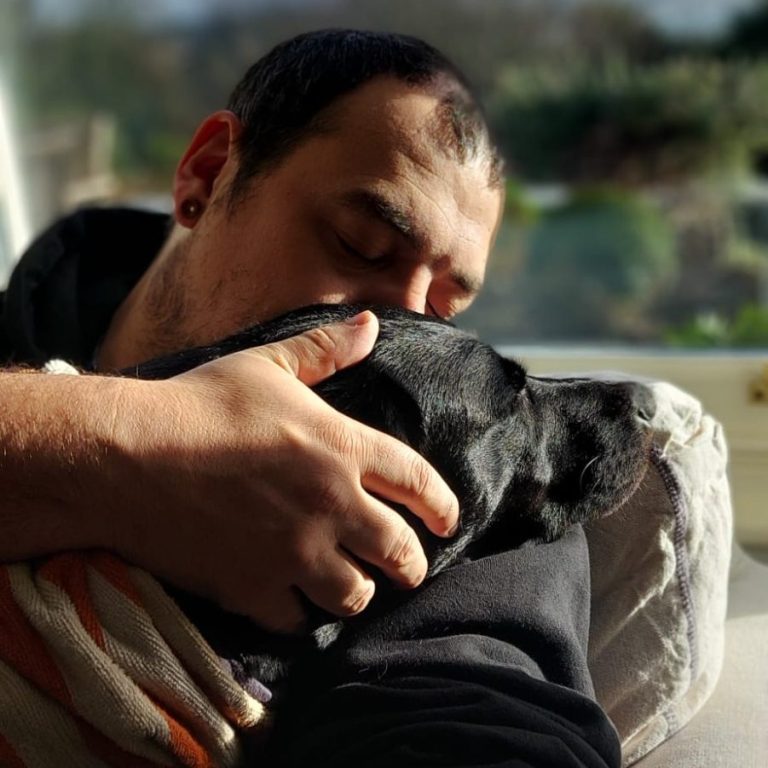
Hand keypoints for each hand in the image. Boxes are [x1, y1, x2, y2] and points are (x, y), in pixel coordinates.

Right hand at [107, 311, 458, 631]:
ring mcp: (294, 552)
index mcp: (341, 448)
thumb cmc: (200, 402)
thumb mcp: (268, 364)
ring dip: (359, 591)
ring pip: (355, 595)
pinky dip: (302, 612)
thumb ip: (326, 347)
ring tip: (353, 585)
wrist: (130, 455)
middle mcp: (331, 505)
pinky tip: (296, 600)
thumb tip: (370, 323)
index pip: (418, 482)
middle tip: (409, 567)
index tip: (450, 522)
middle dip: (412, 563)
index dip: (444, 506)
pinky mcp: (254, 587)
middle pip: (399, 551)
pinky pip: (297, 618)